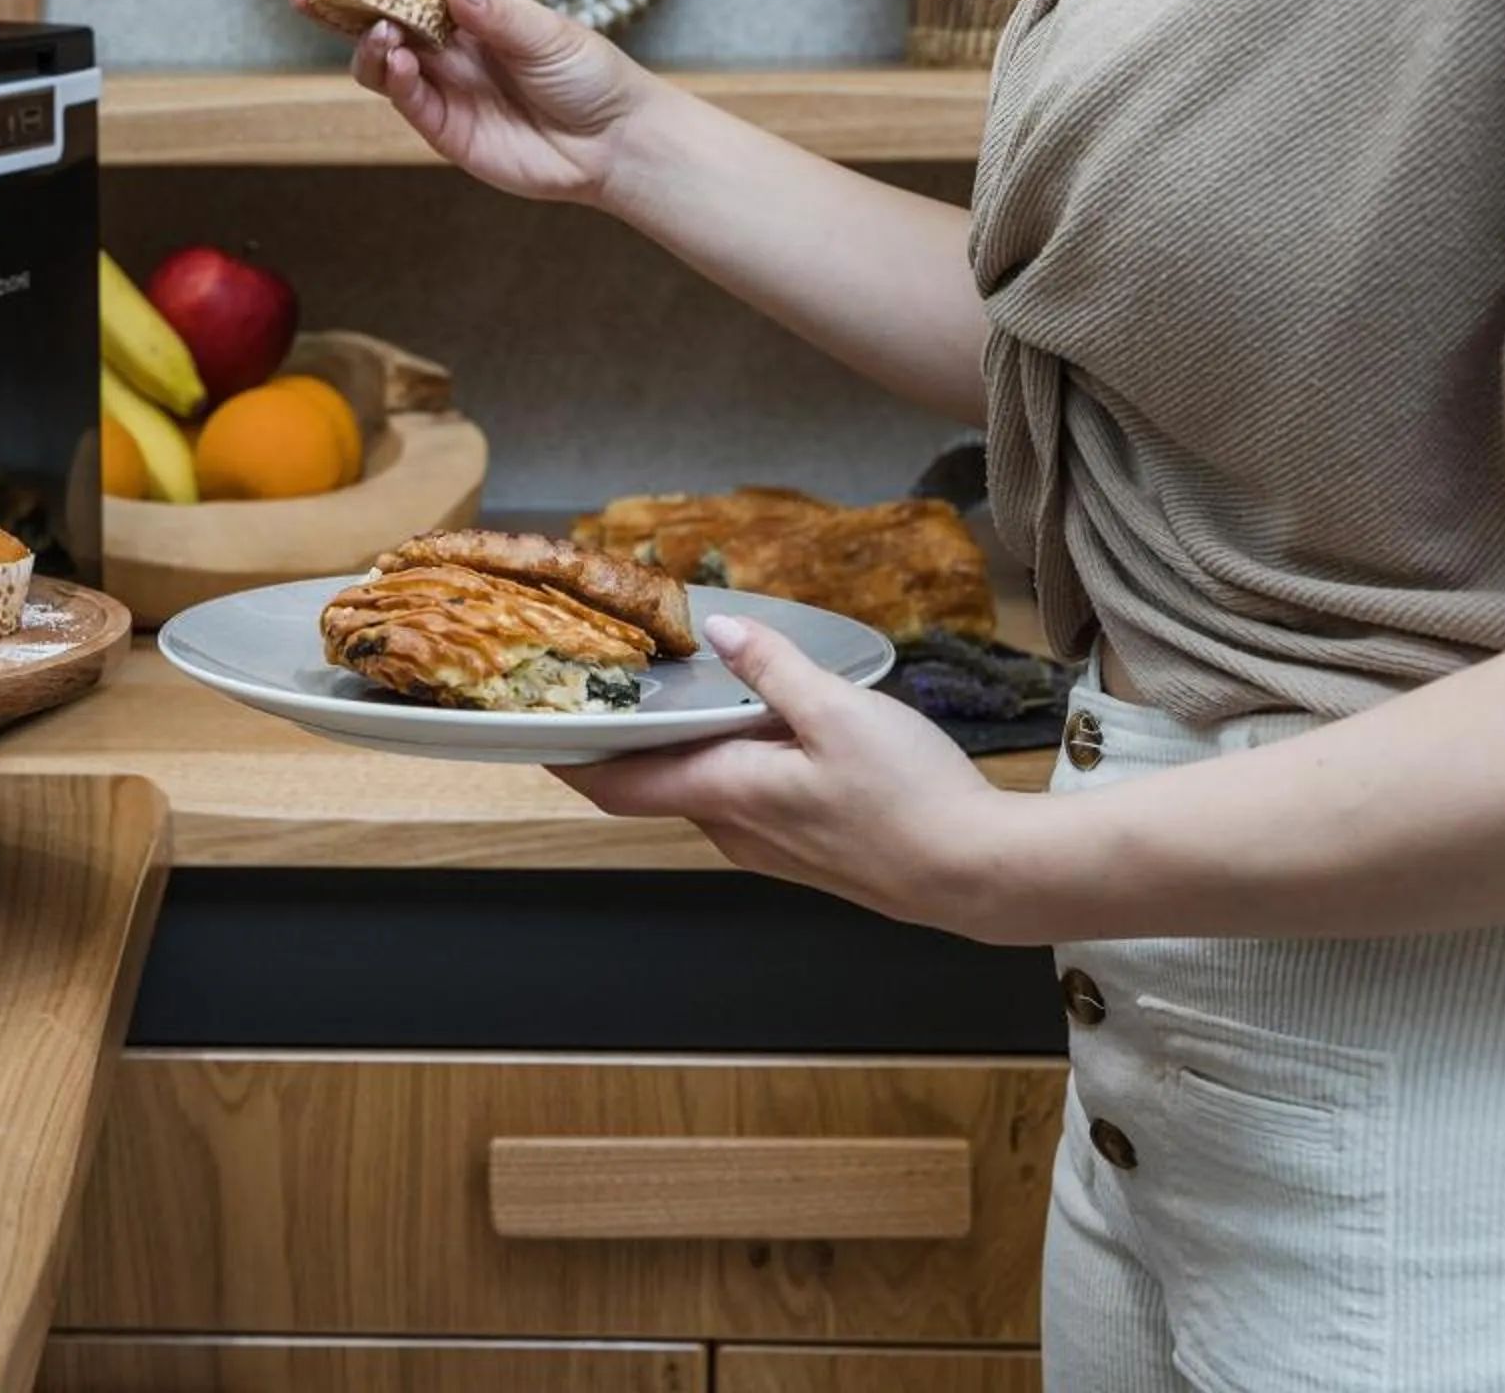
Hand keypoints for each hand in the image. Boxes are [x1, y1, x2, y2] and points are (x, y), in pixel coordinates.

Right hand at [285, 0, 649, 206]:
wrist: (613, 145)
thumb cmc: (589, 76)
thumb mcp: (548, 34)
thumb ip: (496, 13)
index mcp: (470, 3)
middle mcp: (447, 39)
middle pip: (374, 11)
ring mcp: (441, 82)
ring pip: (377, 55)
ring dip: (364, 39)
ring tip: (382, 33)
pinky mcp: (441, 124)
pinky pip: (402, 97)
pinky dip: (392, 77)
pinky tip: (400, 62)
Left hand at [548, 613, 1046, 943]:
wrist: (977, 877)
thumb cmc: (908, 797)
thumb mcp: (839, 710)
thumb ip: (773, 668)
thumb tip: (719, 628)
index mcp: (725, 793)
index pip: (616, 784)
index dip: (566, 758)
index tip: (527, 727)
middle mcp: (733, 830)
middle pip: (654, 784)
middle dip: (624, 741)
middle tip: (606, 685)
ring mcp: (769, 848)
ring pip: (702, 791)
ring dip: (680, 750)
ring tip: (675, 694)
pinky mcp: (805, 851)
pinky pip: (742, 802)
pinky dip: (726, 765)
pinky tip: (755, 728)